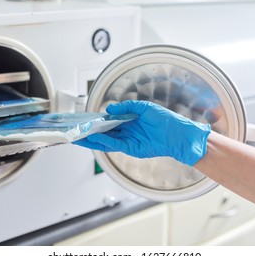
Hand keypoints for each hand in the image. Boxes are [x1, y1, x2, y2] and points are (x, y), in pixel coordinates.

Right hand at [73, 100, 210, 165]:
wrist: (178, 133)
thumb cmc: (165, 119)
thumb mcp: (144, 107)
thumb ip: (126, 107)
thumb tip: (109, 109)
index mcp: (129, 120)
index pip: (109, 121)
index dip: (97, 121)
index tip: (85, 120)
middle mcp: (127, 131)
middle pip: (104, 132)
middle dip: (90, 132)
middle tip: (76, 130)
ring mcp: (128, 141)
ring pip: (106, 140)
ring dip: (92, 139)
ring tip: (78, 137)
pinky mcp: (131, 148)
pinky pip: (114, 145)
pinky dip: (104, 142)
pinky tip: (94, 139)